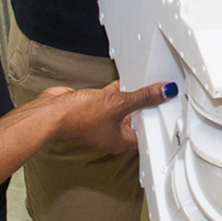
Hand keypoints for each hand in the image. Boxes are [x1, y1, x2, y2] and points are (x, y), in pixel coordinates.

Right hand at [41, 79, 176, 153]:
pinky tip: (122, 80)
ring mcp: (102, 122)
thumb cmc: (79, 118)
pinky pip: (111, 99)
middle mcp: (113, 134)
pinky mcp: (93, 109)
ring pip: (124, 108)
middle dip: (148, 105)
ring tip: (147, 83)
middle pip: (137, 119)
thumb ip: (142, 97)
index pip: (148, 132)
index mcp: (122, 141)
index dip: (159, 119)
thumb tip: (163, 92)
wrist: (52, 112)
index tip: (169, 105)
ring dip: (133, 96)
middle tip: (162, 92)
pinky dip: (117, 90)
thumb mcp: (118, 103)